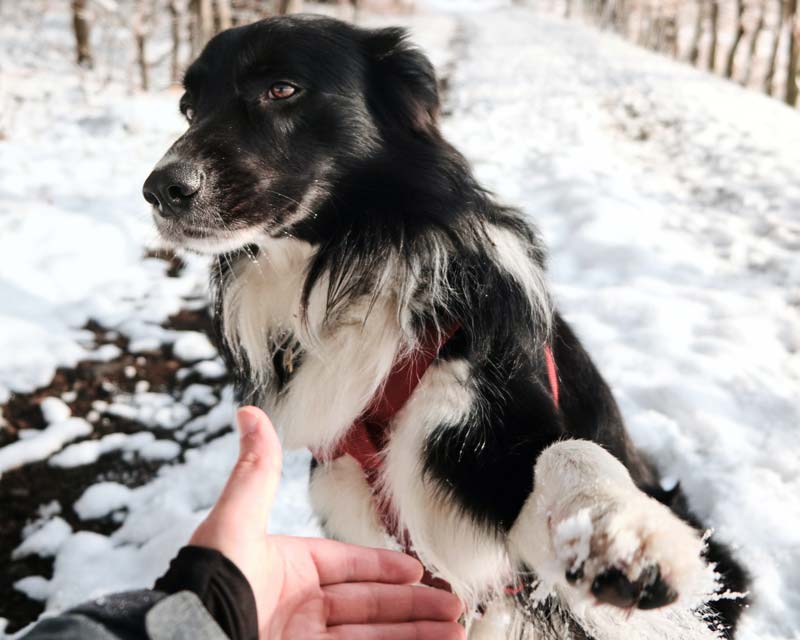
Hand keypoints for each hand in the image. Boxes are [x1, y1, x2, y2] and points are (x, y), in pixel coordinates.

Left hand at [190, 406, 464, 639]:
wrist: (191, 637)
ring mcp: (304, 639)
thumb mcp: (235, 522)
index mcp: (288, 568)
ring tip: (455, 630)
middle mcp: (299, 606)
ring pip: (373, 634)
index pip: (347, 565)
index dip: (382, 567)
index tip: (415, 569)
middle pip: (369, 604)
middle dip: (412, 604)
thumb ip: (256, 471)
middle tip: (451, 605)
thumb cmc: (209, 584)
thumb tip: (248, 412)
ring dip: (415, 632)